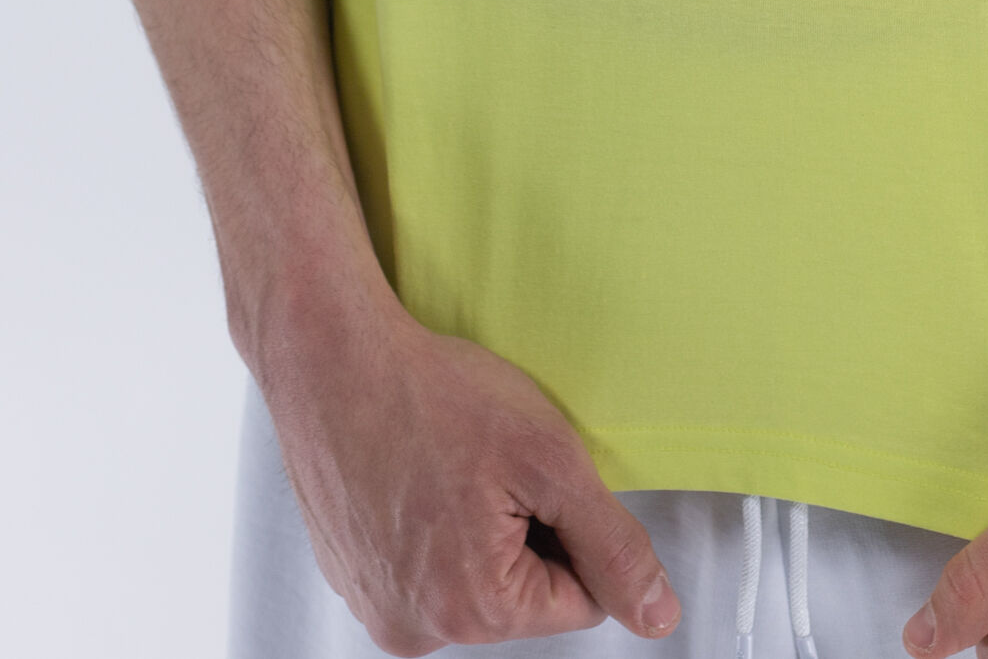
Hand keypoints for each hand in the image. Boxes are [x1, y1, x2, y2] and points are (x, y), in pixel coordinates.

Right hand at [257, 287, 680, 654]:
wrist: (330, 357)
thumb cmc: (429, 394)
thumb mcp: (551, 459)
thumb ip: (613, 546)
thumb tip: (658, 615)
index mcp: (473, 610)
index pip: (578, 597)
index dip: (569, 522)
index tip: (526, 472)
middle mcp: (416, 630)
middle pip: (521, 594)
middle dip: (520, 529)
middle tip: (484, 463)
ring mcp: (377, 607)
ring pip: (472, 578)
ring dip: (473, 528)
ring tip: (445, 465)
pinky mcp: (351, 577)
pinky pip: (421, 565)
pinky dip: (429, 525)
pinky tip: (414, 472)